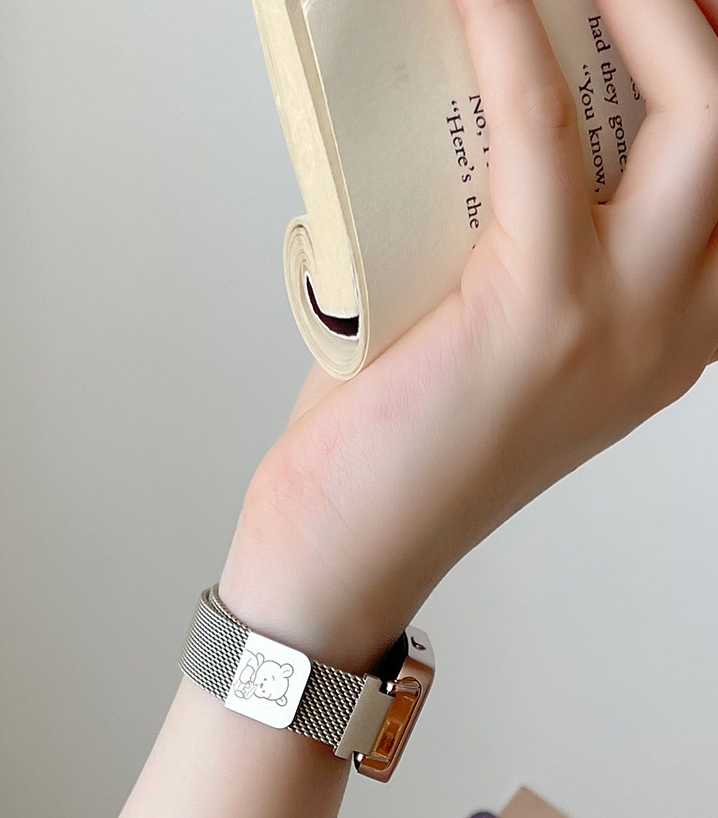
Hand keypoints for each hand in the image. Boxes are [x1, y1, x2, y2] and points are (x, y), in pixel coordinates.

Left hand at [221, 0, 717, 673]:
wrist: (347, 550)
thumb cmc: (398, 442)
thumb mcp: (493, 326)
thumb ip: (521, 233)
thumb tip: (482, 103)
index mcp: (671, 329)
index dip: (708, 62)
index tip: (664, 10)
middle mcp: (673, 329)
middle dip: (696, 20)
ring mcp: (620, 326)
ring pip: (701, 114)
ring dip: (640, 6)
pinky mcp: (538, 319)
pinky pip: (544, 140)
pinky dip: (514, 43)